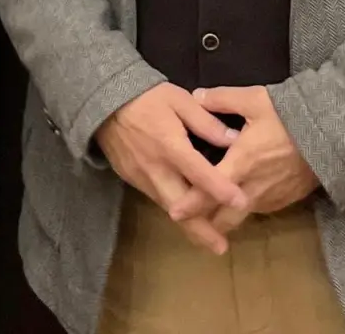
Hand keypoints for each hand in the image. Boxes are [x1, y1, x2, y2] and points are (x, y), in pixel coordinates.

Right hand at [95, 83, 247, 254]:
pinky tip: (185, 214)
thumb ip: (205, 121)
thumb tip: (235, 139)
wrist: (103, 99)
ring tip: (209, 240)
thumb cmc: (146, 97)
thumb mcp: (178, 99)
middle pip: (180, 206)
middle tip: (221, 248)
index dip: (220, 189)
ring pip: (167, 206)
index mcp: (170, 144)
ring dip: (187, 224)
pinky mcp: (131, 178)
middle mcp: (155, 167)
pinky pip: (155, 197)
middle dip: (200, 229)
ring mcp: (140, 175)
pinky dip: (173, 208)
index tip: (241, 202)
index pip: (199, 173)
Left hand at [168, 86, 319, 236]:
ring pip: (242, 216)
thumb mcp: (253, 99)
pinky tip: (234, 203)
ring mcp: (273, 196)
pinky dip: (244, 211)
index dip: (191, 204)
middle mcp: (255, 186)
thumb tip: (196, 96)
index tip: (174, 212)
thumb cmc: (290, 116)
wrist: (333, 135)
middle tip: (188, 223)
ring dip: (224, 218)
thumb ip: (221, 99)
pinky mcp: (287, 199)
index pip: (210, 190)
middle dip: (206, 222)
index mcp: (242, 163)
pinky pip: (260, 210)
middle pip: (225, 216)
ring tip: (207, 216)